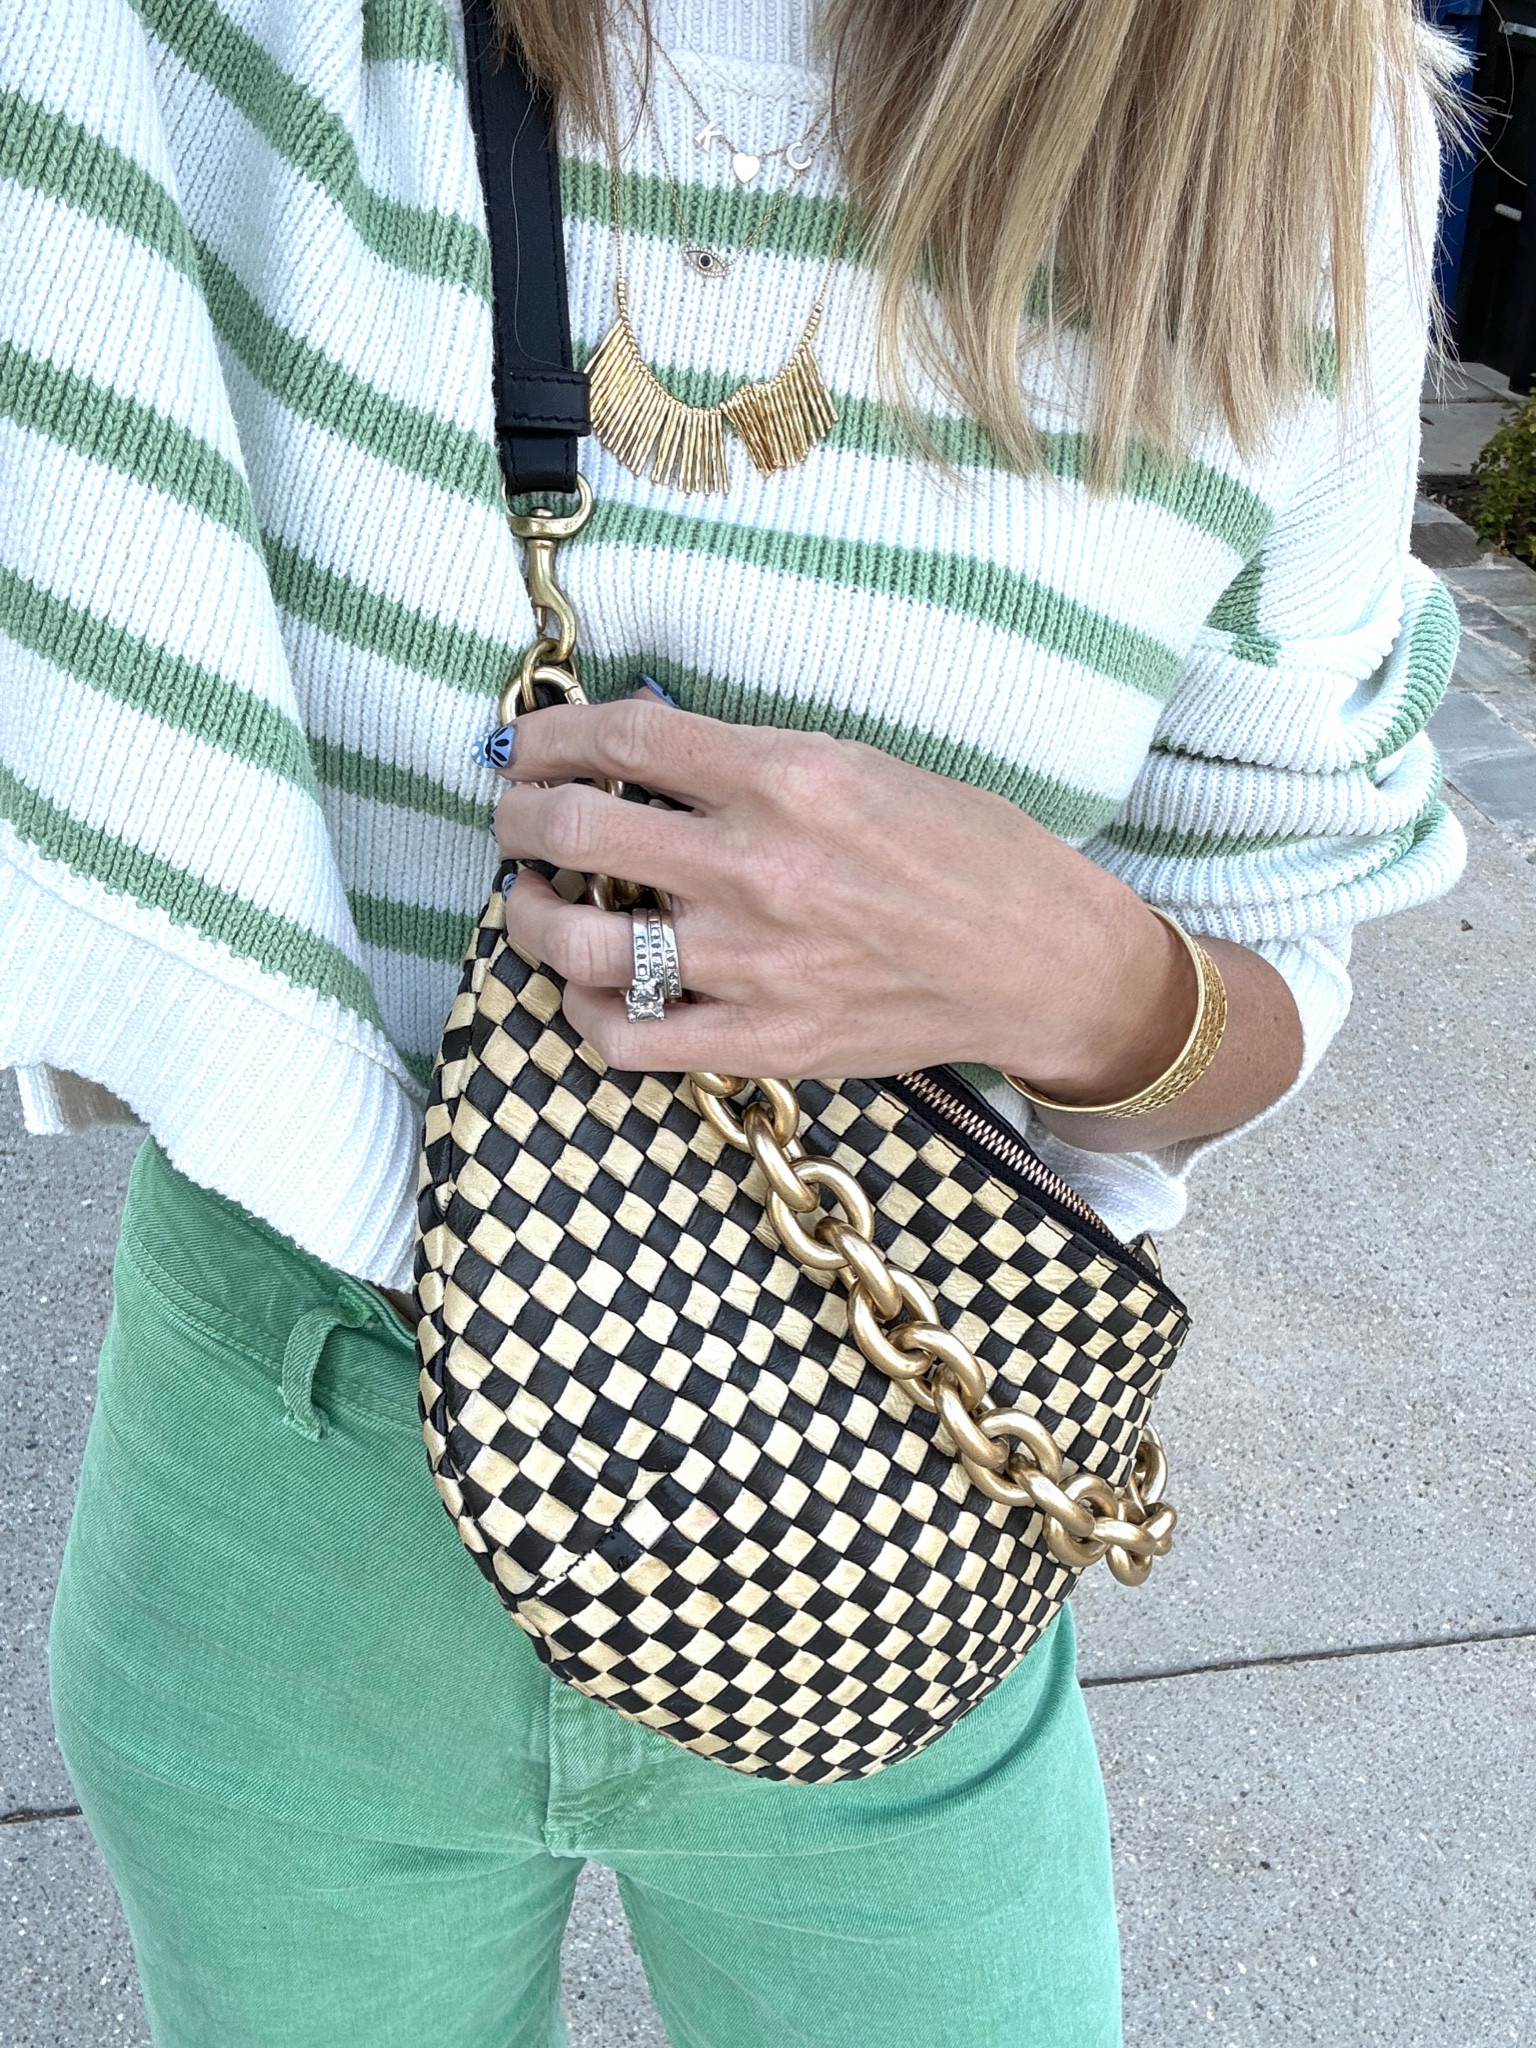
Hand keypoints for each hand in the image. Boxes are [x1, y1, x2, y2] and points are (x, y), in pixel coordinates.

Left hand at [492, 693, 1191, 1094]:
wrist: (1041, 964)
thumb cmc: (968, 855)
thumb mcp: (865, 767)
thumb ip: (752, 763)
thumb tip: (646, 752)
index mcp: (788, 778)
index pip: (624, 740)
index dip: (549, 737)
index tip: (524, 747)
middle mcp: (757, 868)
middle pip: (575, 832)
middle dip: (519, 818)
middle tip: (515, 817)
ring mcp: (754, 965)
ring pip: (579, 946)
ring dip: (532, 917)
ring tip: (536, 906)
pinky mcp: (764, 1044)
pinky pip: (628, 1042)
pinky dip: (588, 1016)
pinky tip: (594, 994)